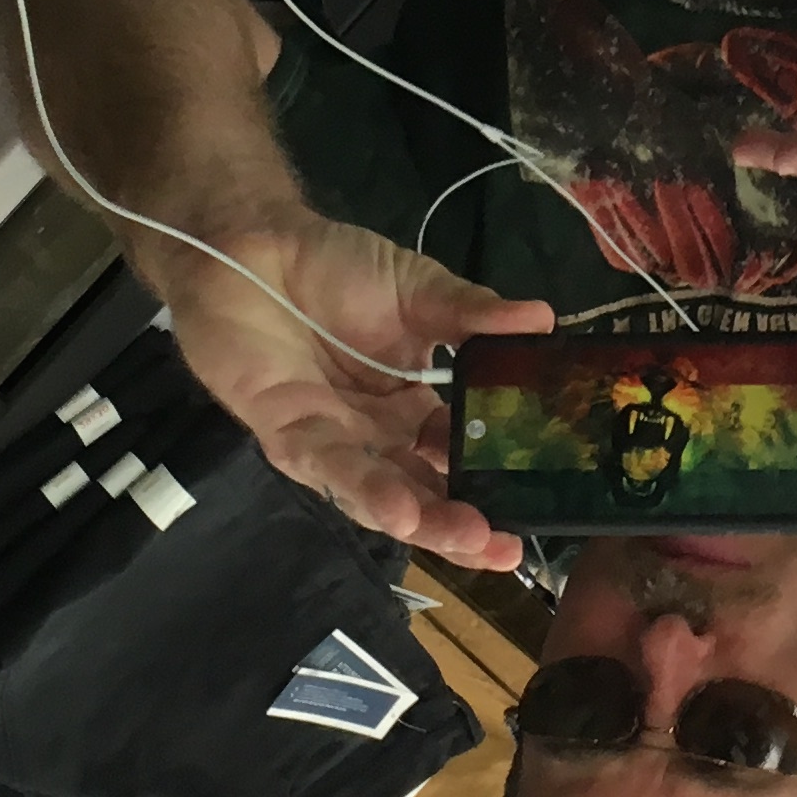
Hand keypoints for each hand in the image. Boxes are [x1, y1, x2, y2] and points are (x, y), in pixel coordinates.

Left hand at [144, 213, 550, 571]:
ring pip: (382, 494)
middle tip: (506, 549)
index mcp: (414, 407)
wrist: (251, 247)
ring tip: (468, 537)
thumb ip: (474, 313)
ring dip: (424, 521)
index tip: (543, 503)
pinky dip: (366, 489)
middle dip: (463, 525)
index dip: (497, 481)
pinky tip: (401, 510)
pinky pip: (331, 468)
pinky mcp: (289, 436)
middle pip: (425, 492)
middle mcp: (378, 437)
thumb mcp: (418, 288)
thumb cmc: (333, 269)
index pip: (461, 455)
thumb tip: (544, 318)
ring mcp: (335, 442)